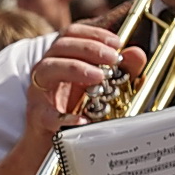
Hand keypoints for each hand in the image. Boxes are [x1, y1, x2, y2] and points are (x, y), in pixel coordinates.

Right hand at [23, 24, 146, 150]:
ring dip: (76, 68)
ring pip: (48, 68)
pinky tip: (84, 118)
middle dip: (89, 48)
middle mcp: (46, 69)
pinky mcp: (38, 116)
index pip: (71, 33)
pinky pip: (49, 113)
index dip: (94, 33)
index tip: (116, 42)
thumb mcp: (101, 86)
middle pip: (60, 46)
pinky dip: (66, 116)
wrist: (51, 142)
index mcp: (60, 58)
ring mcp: (39, 92)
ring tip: (99, 77)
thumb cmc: (75, 109)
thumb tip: (136, 53)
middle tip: (113, 58)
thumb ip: (121, 69)